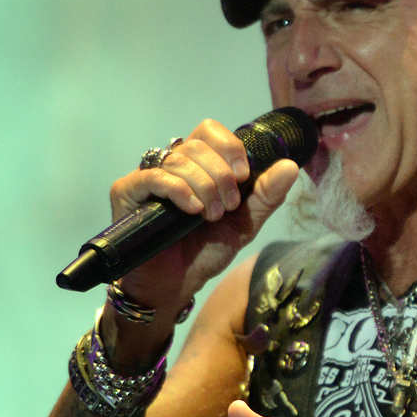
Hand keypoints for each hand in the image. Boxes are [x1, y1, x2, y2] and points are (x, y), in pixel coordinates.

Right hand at [110, 118, 301, 314]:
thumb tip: (290, 165)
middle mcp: (171, 166)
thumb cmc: (204, 251)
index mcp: (198, 166)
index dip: (229, 147)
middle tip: (227, 206)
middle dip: (220, 175)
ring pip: (178, 159)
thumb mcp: (243, 223)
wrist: (176, 285)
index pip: (209, 131)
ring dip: (204, 187)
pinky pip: (152, 176)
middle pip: (197, 144)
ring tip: (210, 216)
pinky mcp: (127, 192)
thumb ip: (266, 195)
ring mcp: (147, 177)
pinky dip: (178, 189)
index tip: (243, 174)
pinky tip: (192, 209)